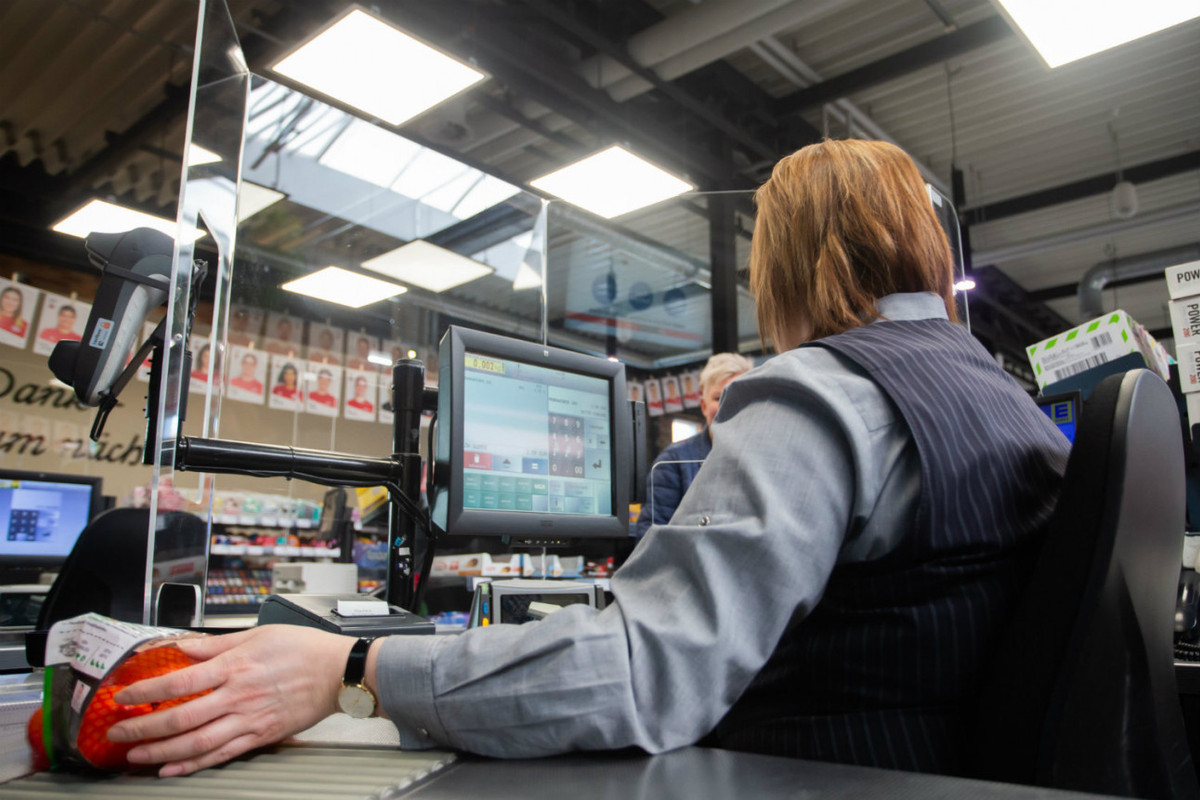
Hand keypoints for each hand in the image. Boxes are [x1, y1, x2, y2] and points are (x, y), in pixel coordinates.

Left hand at [107, 625, 355, 776]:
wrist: (339, 672)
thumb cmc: (303, 649)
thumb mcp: (258, 634)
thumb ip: (216, 645)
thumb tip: (183, 646)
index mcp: (235, 666)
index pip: (179, 681)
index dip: (146, 692)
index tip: (124, 698)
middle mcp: (237, 696)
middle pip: (180, 717)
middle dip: (143, 729)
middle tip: (118, 734)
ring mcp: (249, 720)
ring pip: (196, 743)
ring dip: (160, 752)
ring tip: (135, 756)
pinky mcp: (261, 736)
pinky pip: (221, 755)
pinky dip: (192, 765)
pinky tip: (171, 769)